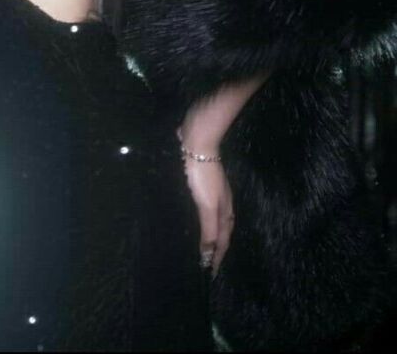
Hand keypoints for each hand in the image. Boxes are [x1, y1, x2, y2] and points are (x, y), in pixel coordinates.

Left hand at [176, 128, 234, 279]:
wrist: (198, 142)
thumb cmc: (202, 175)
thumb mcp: (207, 205)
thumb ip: (209, 230)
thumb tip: (209, 255)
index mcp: (225, 211)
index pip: (222, 241)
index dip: (217, 258)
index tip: (210, 275)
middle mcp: (221, 203)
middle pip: (221, 231)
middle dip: (216, 249)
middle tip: (207, 264)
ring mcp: (212, 192)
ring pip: (213, 219)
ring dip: (209, 234)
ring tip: (201, 245)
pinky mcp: (201, 182)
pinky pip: (202, 206)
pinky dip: (201, 218)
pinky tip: (192, 216)